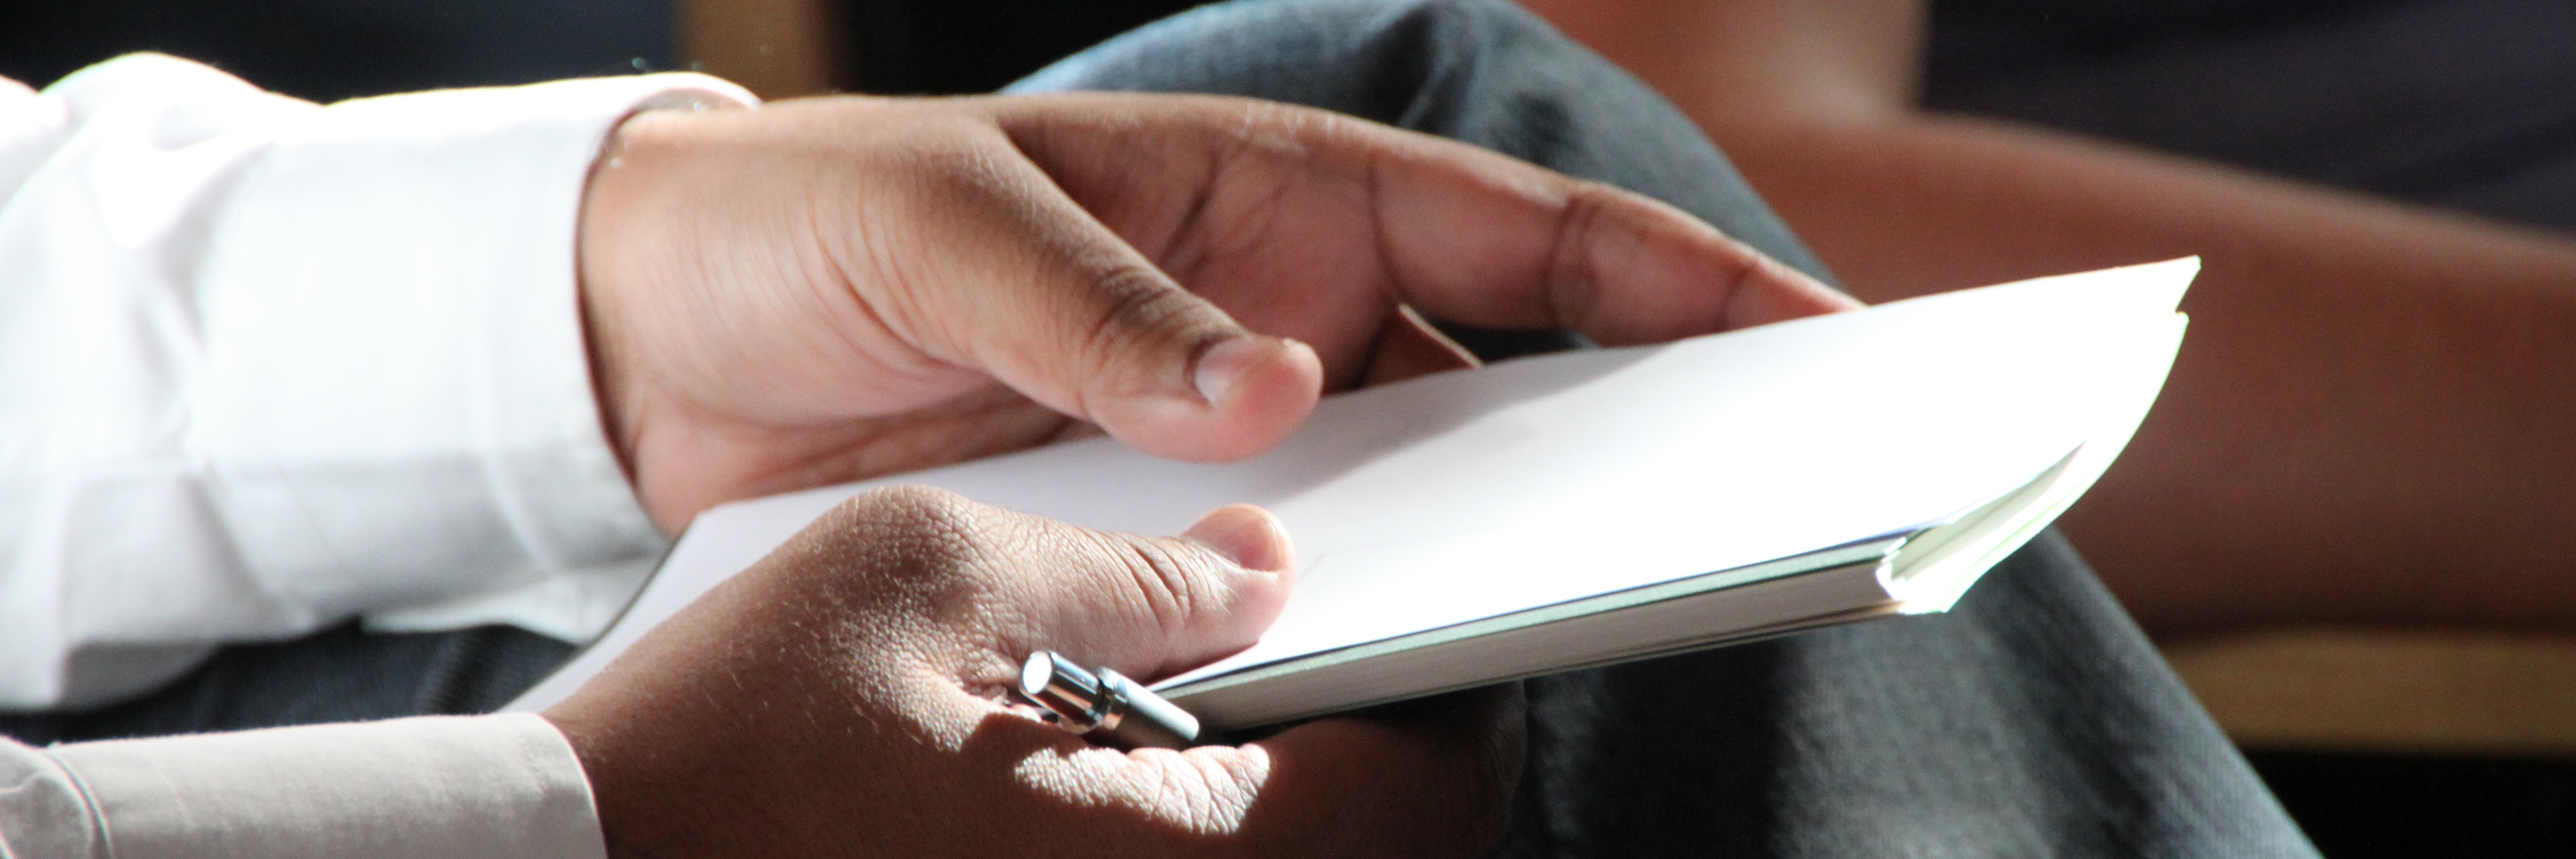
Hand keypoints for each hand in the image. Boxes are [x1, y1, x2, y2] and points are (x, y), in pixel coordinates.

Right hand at [542, 489, 1522, 857]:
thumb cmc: (716, 750)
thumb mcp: (926, 573)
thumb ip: (1129, 568)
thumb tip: (1260, 567)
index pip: (1435, 770)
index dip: (1457, 666)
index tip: (1442, 596)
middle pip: (1383, 841)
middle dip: (1373, 734)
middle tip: (1307, 633)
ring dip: (1282, 788)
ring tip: (1200, 688)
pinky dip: (1185, 831)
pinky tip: (1110, 764)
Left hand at [578, 92, 1855, 530]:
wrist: (652, 338)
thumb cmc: (803, 221)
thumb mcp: (941, 225)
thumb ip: (1097, 305)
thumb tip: (1268, 395)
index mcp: (1269, 191)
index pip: (1516, 234)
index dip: (1677, 280)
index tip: (1815, 335)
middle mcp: (1283, 312)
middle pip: (1515, 380)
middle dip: (1649, 434)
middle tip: (1771, 502)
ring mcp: (1232, 432)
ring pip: (1424, 498)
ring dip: (1508, 548)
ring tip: (1611, 609)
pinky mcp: (1159, 528)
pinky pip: (1298, 586)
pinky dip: (1358, 627)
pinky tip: (1403, 675)